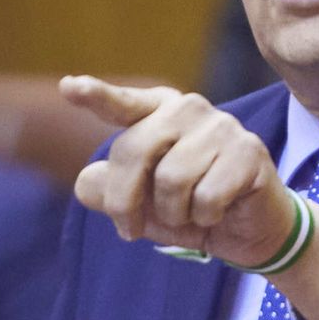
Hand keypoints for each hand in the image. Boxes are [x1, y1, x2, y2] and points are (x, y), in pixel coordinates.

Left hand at [61, 76, 295, 267]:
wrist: (250, 232)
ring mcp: (221, 126)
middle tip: (130, 231)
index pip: (122, 104)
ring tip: (190, 214)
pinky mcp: (248, 151)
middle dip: (125, 202)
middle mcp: (188, 109)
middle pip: (133, 151)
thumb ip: (110, 192)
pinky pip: (206, 197)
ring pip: (171, 179)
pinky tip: (219, 211)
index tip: (69, 87)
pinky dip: (206, 217)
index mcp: (158, 113)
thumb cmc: (189, 210)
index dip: (96, 96)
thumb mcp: (141, 207)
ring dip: (174, 214)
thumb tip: (86, 183)